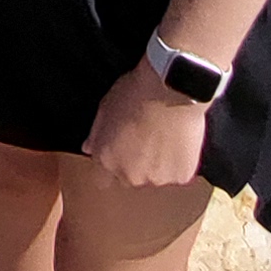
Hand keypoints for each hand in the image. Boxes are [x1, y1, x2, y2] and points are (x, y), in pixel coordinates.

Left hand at [83, 63, 213, 188]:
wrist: (172, 90)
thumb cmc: (137, 92)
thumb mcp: (105, 107)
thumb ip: (96, 134)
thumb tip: (89, 148)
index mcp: (106, 159)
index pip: (102, 180)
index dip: (111, 166)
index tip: (120, 153)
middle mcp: (129, 175)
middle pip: (130, 178)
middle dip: (136, 164)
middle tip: (146, 138)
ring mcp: (156, 177)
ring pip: (155, 176)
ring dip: (159, 163)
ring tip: (165, 135)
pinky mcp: (180, 176)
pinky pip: (178, 172)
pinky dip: (179, 161)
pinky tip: (180, 139)